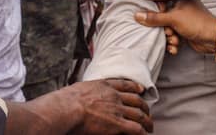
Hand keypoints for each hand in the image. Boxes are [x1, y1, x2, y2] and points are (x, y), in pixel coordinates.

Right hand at [23, 79, 152, 133]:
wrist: (67, 109)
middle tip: (147, 111)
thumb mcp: (79, 88)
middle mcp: (114, 96)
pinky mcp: (117, 124)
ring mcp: (117, 110)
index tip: (141, 90)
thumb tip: (81, 95)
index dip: (135, 87)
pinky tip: (145, 134)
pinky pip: (135, 128)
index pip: (125, 85)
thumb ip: (86, 91)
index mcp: (105, 86)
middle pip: (136, 99)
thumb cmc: (66, 101)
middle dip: (144, 106)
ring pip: (139, 114)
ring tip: (150, 126)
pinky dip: (142, 132)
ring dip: (147, 121)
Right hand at [134, 0, 215, 54]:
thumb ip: (154, 18)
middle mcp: (180, 7)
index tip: (151, 18)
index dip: (155, 12)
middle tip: (168, 32)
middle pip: (161, 18)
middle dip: (163, 29)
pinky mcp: (184, 31)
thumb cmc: (197, 23)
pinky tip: (176, 47)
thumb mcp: (173, 18)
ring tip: (175, 40)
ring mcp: (182, 20)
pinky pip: (172, 37)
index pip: (159, 1)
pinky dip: (173, 43)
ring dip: (169, 38)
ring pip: (166, 29)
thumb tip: (137, 16)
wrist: (214, 38)